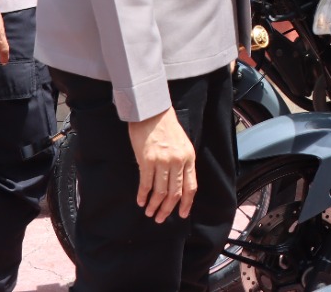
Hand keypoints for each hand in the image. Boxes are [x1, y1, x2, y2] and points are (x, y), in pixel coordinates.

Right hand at [128, 107, 196, 222]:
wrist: (152, 111)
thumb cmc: (166, 127)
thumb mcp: (182, 144)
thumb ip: (183, 162)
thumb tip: (178, 184)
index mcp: (189, 158)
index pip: (190, 186)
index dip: (186, 203)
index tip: (181, 214)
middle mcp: (178, 161)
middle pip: (175, 193)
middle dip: (167, 209)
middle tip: (160, 218)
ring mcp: (162, 161)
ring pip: (160, 192)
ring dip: (154, 205)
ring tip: (149, 212)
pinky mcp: (147, 160)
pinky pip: (146, 183)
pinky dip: (143, 195)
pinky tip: (140, 201)